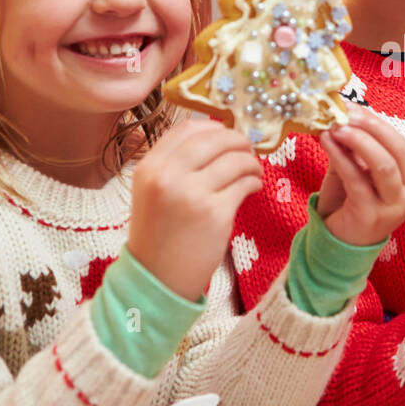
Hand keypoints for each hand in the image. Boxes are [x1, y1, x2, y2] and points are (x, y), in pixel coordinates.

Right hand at [127, 119, 264, 300]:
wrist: (156, 278)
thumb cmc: (158, 234)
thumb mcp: (152, 191)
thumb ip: (175, 164)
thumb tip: (217, 137)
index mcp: (149, 167)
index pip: (187, 128)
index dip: (213, 126)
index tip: (226, 134)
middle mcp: (167, 176)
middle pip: (215, 139)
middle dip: (238, 140)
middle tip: (247, 149)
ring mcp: (192, 194)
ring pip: (235, 159)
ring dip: (251, 162)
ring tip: (253, 171)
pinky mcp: (215, 214)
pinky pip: (245, 183)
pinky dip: (255, 181)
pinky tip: (253, 187)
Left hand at [317, 106, 404, 246]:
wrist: (336, 246)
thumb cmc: (348, 205)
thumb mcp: (356, 172)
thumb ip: (355, 148)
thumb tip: (343, 113)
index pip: (402, 145)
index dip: (379, 124)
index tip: (354, 108)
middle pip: (399, 151)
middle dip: (372, 127)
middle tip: (345, 114)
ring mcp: (393, 209)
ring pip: (384, 164)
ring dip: (359, 140)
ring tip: (336, 127)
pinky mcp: (370, 216)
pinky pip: (358, 179)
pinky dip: (341, 157)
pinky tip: (326, 143)